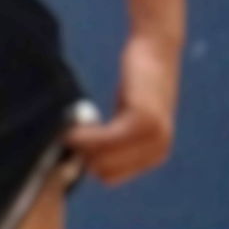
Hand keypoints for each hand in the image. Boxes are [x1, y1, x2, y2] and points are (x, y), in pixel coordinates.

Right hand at [66, 32, 180, 186]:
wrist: (156, 51)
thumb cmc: (135, 82)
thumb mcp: (128, 117)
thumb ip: (116, 139)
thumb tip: (80, 158)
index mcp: (154, 155)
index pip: (109, 177)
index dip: (87, 161)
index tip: (75, 141)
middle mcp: (158, 150)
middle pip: (103, 172)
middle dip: (82, 155)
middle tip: (71, 131)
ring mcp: (153, 136)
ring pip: (100, 159)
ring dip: (79, 145)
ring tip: (70, 127)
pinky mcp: (142, 120)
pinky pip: (103, 139)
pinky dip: (84, 135)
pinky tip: (74, 124)